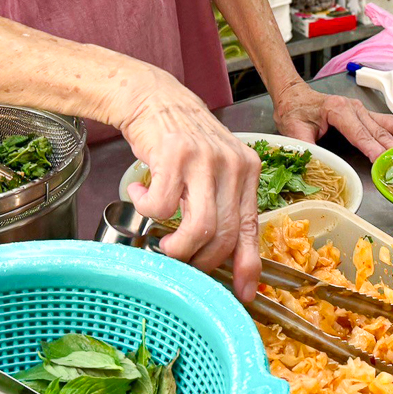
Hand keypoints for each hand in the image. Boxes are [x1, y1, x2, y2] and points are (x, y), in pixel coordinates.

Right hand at [119, 71, 261, 301]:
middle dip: (200, 259)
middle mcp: (233, 164)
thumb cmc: (182, 140)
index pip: (251, 227)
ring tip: (161, 239)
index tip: (243, 295)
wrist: (153, 98)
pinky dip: (147, 208)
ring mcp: (206, 158)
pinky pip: (162, 205)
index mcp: (247, 171)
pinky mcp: (176, 153)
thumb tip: (229, 261)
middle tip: (179, 257)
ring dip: (176, 245)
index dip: (248, 266)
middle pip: (223, 235)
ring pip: (199, 227)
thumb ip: (223, 207)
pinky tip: (141, 192)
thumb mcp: (214, 171)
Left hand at [273, 82, 392, 158]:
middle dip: (392, 148)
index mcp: (337, 110)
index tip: (382, 161)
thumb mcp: (293, 129)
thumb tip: (312, 163)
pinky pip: (386, 122)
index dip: (371, 148)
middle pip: (377, 130)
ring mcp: (361, 109)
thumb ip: (304, 145)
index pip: (358, 133)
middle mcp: (354, 107)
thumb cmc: (294, 111)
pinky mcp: (364, 114)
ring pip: (386, 125)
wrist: (293, 95)